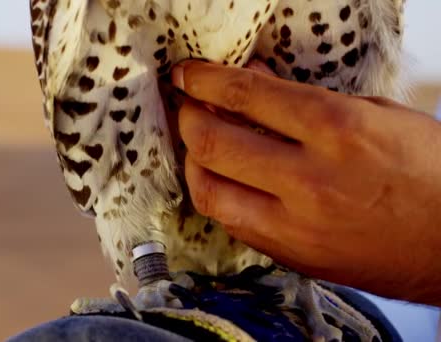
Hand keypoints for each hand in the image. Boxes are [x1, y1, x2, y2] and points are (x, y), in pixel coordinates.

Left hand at [172, 60, 440, 306]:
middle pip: (212, 143)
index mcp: (337, 130)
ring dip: (192, 161)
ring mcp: (295, 225)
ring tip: (197, 144)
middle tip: (186, 105)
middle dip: (187, 116)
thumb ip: (305, 99)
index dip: (205, 79)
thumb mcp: (375, 115)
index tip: (187, 74)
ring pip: (209, 191)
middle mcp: (309, 179)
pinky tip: (223, 179)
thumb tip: (253, 79)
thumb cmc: (428, 171)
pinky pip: (232, 222)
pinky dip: (218, 195)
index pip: (245, 95)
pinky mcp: (291, 256)